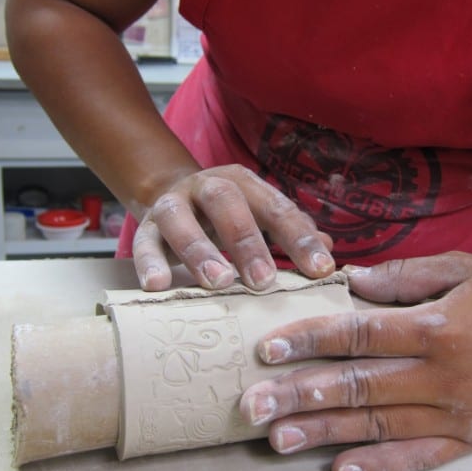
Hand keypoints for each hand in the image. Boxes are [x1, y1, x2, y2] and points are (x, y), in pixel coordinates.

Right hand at [132, 164, 334, 290]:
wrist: (169, 198)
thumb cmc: (227, 216)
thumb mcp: (259, 217)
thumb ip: (290, 232)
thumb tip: (328, 250)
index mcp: (244, 184)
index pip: (276, 207)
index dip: (299, 238)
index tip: (321, 269)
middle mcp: (206, 187)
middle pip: (226, 202)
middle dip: (246, 241)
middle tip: (264, 281)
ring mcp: (172, 204)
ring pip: (180, 218)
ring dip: (199, 251)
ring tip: (218, 283)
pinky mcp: (144, 227)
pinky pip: (143, 242)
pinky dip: (149, 263)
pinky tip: (158, 287)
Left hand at [239, 252, 471, 470]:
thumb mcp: (464, 269)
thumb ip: (405, 275)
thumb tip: (351, 280)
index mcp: (436, 327)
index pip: (359, 334)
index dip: (310, 340)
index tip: (268, 348)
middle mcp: (441, 376)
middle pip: (357, 387)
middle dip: (299, 396)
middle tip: (253, 405)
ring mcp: (455, 413)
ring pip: (377, 426)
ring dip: (324, 433)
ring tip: (279, 438)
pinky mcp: (470, 438)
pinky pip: (417, 457)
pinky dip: (379, 466)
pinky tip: (342, 470)